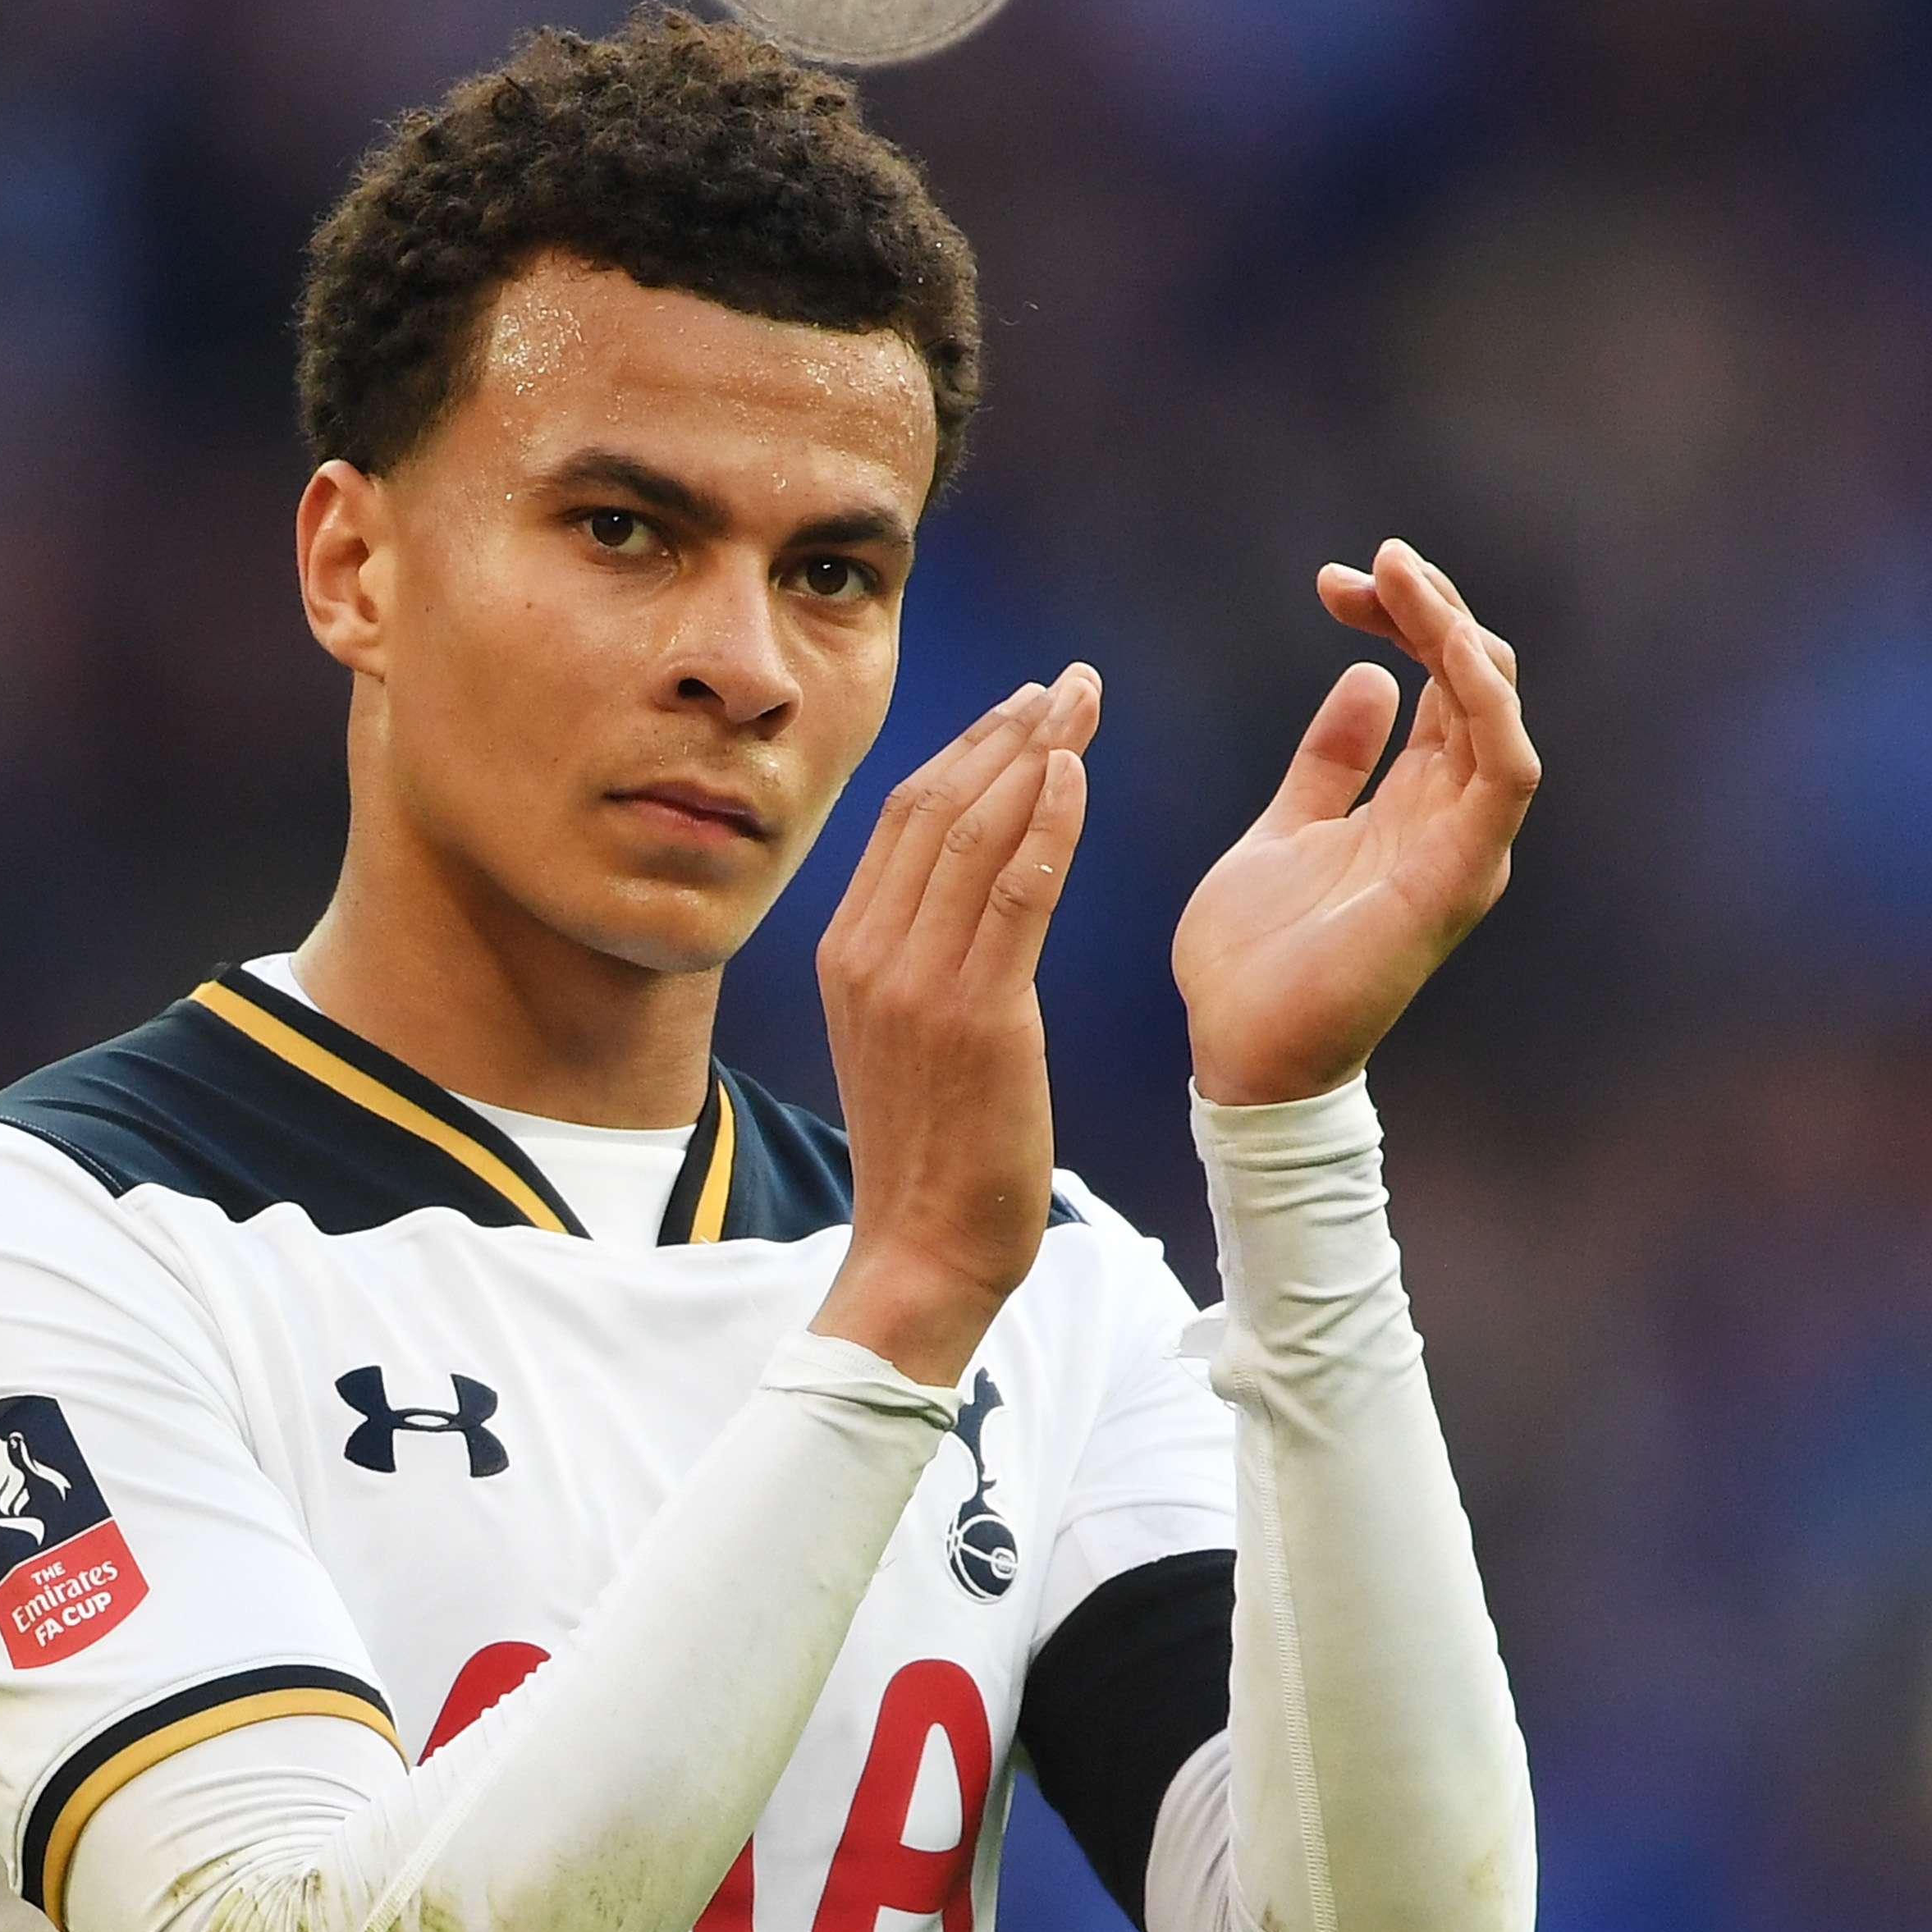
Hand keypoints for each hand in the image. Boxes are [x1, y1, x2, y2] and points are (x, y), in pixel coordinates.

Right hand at [808, 666, 1099, 1385]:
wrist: (923, 1247)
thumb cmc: (932, 1149)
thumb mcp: (904, 1035)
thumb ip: (921, 959)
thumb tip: (961, 895)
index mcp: (848, 951)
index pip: (903, 817)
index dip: (967, 748)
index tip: (1024, 706)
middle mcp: (870, 953)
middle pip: (936, 805)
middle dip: (1008, 732)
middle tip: (1069, 684)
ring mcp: (917, 984)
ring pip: (974, 834)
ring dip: (1036, 757)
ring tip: (1084, 705)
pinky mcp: (977, 1017)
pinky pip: (1014, 895)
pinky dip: (1046, 826)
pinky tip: (1079, 777)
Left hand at [1176, 540, 1537, 1106]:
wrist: (1239, 1054)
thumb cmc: (1255, 961)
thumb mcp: (1283, 830)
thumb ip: (1330, 762)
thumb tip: (1370, 676)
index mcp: (1413, 808)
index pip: (1442, 686)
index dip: (1402, 619)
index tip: (1334, 583)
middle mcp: (1451, 822)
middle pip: (1476, 683)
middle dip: (1429, 608)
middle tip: (1369, 565)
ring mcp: (1462, 849)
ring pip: (1496, 711)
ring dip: (1456, 632)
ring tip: (1402, 573)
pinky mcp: (1458, 878)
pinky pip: (1504, 773)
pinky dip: (1485, 701)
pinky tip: (1443, 645)